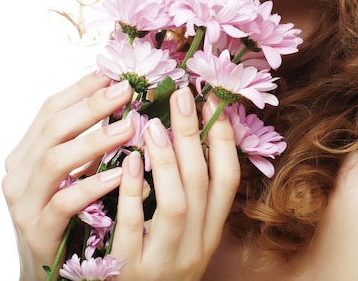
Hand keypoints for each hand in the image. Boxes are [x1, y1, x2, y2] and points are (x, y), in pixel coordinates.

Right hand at [2, 72, 133, 280]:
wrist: (51, 266)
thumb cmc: (71, 208)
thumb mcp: (76, 167)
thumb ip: (90, 134)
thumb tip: (121, 89)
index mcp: (27, 150)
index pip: (51, 107)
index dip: (82, 88)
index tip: (115, 72)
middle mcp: (18, 172)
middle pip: (53, 128)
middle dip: (92, 106)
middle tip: (127, 91)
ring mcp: (24, 202)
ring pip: (55, 161)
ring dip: (95, 140)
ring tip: (129, 128)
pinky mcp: (37, 230)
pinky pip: (64, 203)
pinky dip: (93, 185)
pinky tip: (121, 174)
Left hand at [110, 87, 240, 280]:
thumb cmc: (157, 267)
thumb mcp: (183, 234)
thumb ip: (187, 193)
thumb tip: (187, 134)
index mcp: (210, 231)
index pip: (229, 178)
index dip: (223, 137)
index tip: (212, 101)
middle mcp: (195, 245)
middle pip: (202, 182)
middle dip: (193, 134)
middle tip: (181, 95)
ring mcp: (165, 261)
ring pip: (176, 203)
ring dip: (167, 159)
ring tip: (151, 123)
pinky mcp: (130, 273)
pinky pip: (135, 227)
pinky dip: (133, 191)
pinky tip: (128, 161)